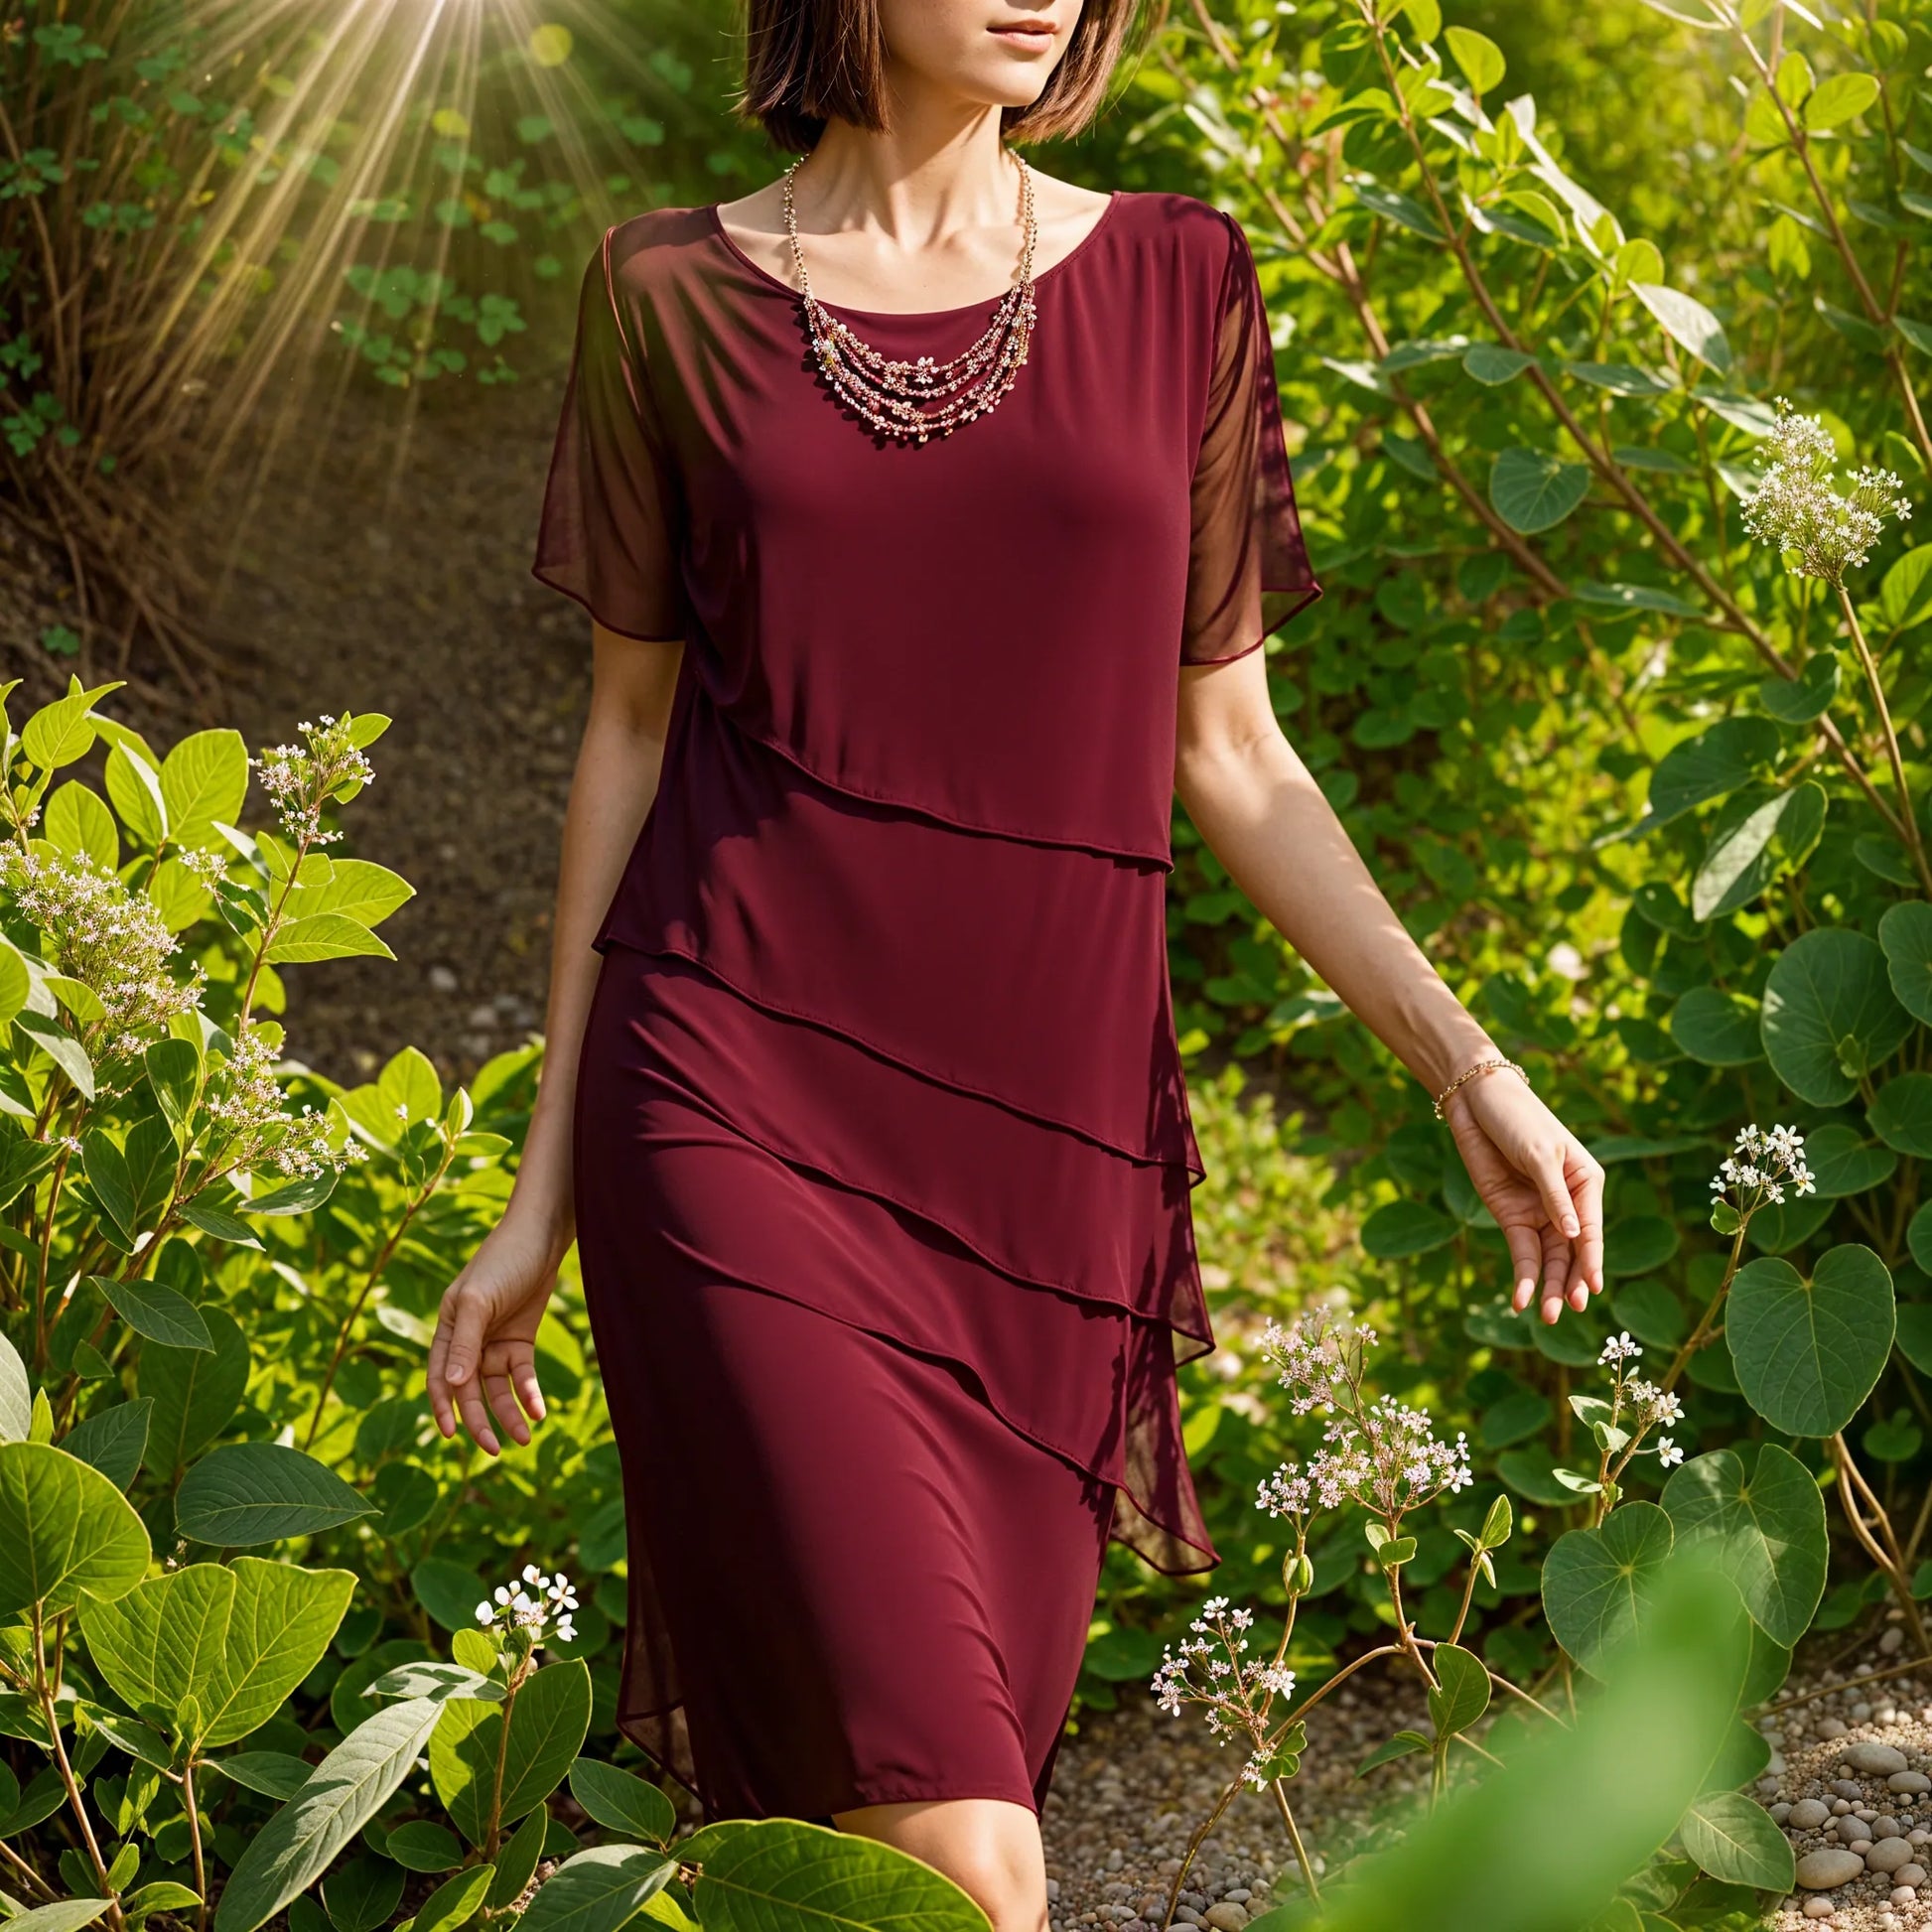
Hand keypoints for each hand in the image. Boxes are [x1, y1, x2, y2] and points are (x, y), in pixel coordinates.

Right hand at [426, 1215, 563, 1454]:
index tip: (452, 1435)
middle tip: (496, 1449)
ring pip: (497, 1388)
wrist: (544, 1235)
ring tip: (524, 1437)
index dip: (443, 1407)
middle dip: (480, 1420)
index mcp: (449, 1327)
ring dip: (508, 1413)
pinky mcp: (521, 1340)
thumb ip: (465, 1342)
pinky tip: (539, 1410)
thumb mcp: (480, 1300)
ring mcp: (495, 1340)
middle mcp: (469, 1339)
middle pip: (470, 1390)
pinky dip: (529, 1393)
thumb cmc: (504, 1259)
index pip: (440, 1377)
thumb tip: (452, 1386)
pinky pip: (521, 1375)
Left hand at [1441, 1068, 1603, 1325]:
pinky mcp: (1510, 1216)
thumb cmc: (1517, 1119)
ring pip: (1549, 1259)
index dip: (1591, 1261)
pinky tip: (1521, 1300)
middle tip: (1566, 1310)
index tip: (1591, 1290)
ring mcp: (1538, 1213)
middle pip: (1572, 1252)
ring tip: (1546, 1316)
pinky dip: (1524, 1276)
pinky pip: (1522, 1252)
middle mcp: (1566, 1204)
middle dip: (1569, 1282)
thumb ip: (1553, 1194)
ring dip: (1548, 1286)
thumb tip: (1573, 1233)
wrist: (1476, 1102)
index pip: (1590, 1230)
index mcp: (1585, 1183)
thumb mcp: (1538, 1153)